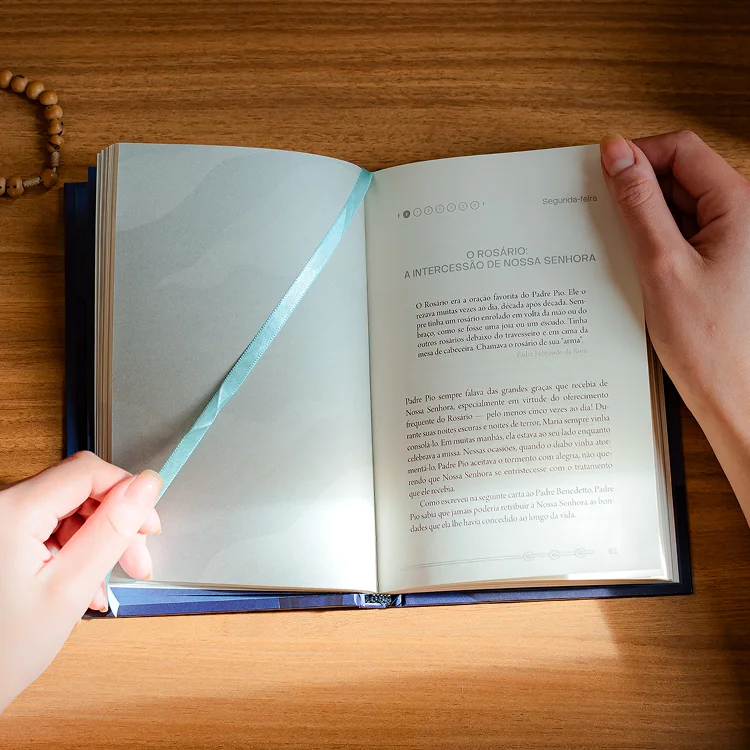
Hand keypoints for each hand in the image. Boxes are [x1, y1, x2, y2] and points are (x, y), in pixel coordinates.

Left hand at [0, 451, 161, 711]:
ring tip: (105, 586)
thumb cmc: (1, 651)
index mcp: (11, 512)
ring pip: (67, 510)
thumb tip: (146, 485)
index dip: (127, 492)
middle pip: (78, 491)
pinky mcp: (0, 538)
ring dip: (96, 541)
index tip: (148, 526)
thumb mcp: (70, 589)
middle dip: (115, 523)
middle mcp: (0, 507)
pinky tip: (82, 585)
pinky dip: (73, 551)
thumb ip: (111, 530)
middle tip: (136, 561)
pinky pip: (47, 528)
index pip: (87, 471)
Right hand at [600, 130, 749, 523]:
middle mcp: (743, 215)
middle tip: (606, 220)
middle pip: (681, 174)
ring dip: (646, 220)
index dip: (637, 155)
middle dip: (639, 191)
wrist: (736, 396)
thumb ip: (638, 205)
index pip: (681, 150)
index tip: (602, 174)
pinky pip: (685, 233)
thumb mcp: (661, 265)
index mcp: (740, 205)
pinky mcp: (724, 260)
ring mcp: (735, 239)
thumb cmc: (709, 343)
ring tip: (626, 253)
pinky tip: (641, 267)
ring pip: (680, 205)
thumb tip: (617, 155)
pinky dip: (658, 242)